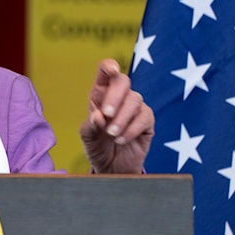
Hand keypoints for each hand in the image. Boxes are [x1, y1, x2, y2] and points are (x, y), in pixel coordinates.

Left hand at [78, 59, 153, 173]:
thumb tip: (98, 116)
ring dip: (122, 118)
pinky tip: (121, 140)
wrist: (111, 168)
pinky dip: (132, 128)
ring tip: (112, 135)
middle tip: (106, 115)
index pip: (105, 73)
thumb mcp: (87, 137)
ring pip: (135, 100)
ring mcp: (134, 108)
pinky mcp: (147, 121)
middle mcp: (119, 97)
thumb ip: (90, 125)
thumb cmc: (97, 147)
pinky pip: (145, 117)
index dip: (109, 66)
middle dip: (114, 97)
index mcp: (100, 94)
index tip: (112, 70)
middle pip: (123, 82)